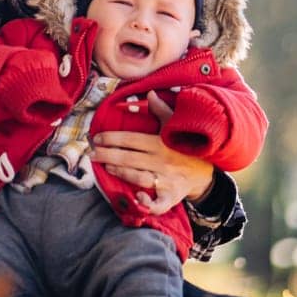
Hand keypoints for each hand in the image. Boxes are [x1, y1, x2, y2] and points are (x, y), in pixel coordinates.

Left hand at [92, 92, 214, 213]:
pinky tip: (136, 199)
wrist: (205, 172)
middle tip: (91, 153)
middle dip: (108, 155)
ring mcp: (166, 180)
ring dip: (120, 172)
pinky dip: (148, 204)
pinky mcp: (171, 197)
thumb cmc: (185, 147)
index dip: (112, 138)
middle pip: (131, 158)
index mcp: (161, 143)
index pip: (132, 140)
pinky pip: (159, 204)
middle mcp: (162, 161)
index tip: (96, 138)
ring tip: (105, 166)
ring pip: (139, 177)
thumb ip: (162, 110)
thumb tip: (150, 93)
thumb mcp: (176, 125)